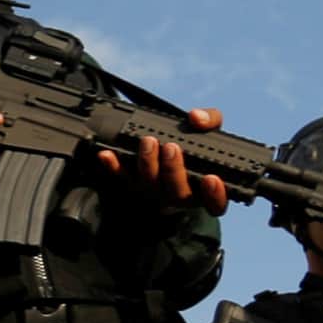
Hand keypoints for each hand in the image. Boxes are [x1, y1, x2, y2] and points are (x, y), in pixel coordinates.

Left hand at [95, 108, 230, 211]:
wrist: (167, 151)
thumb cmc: (195, 147)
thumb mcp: (209, 131)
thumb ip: (210, 121)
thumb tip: (197, 118)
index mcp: (205, 189)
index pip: (216, 204)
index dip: (215, 195)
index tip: (211, 178)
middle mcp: (181, 195)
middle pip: (178, 194)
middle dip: (174, 171)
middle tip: (171, 148)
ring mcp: (155, 193)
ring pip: (150, 187)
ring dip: (148, 165)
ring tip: (148, 142)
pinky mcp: (133, 184)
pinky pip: (122, 178)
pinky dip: (114, 167)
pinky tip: (107, 154)